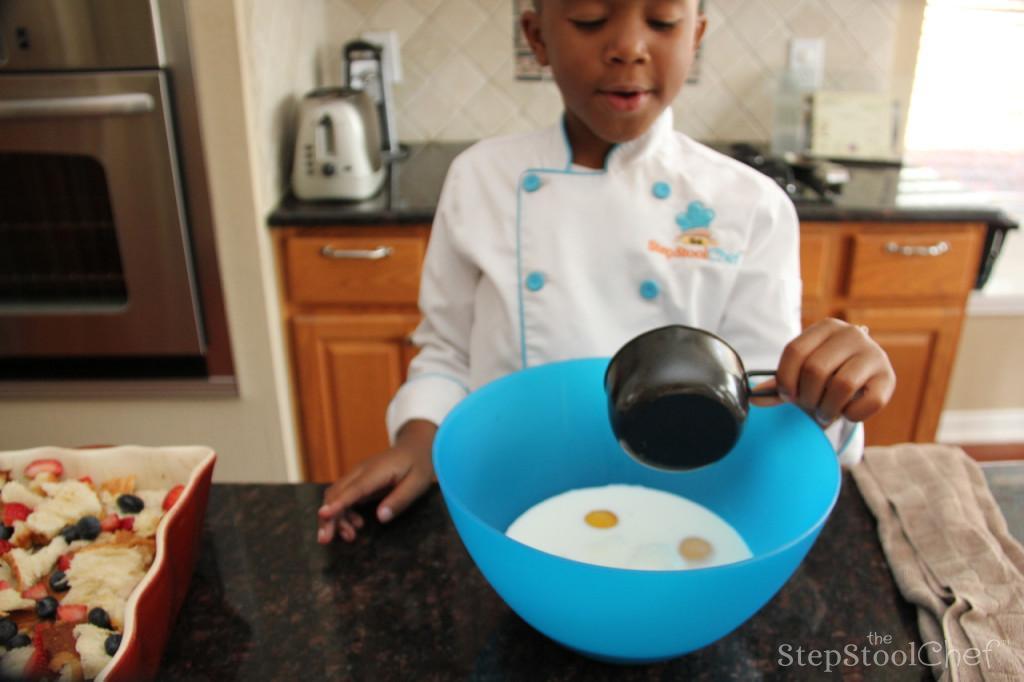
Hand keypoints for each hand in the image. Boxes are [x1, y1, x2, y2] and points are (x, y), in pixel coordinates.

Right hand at [317, 420, 436, 543]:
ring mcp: (357, 475)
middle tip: (326, 540)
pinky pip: (343, 496)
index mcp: (376, 472)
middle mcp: (361, 472)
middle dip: (328, 517)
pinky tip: (356, 525)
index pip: (353, 489)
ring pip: (335, 495)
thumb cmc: (418, 465)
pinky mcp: (358, 481)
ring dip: (335, 517)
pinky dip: (343, 512)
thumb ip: (400, 500)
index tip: (323, 515)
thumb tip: (381, 517)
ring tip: (350, 536)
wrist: (414, 446)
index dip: (337, 504)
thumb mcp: (418, 484)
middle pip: (335, 493)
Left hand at [753, 318, 895, 425]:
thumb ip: (780, 384)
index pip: (794, 351)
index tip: (787, 396)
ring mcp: (874, 354)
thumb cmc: (827, 376)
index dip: (785, 380)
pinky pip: (868, 401)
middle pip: (815, 370)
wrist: (864, 380)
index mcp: (826, 327)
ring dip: (828, 408)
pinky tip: (848, 412)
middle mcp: (852, 334)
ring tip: (825, 412)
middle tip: (808, 407)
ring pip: (842, 385)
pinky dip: (852, 414)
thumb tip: (754, 397)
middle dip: (806, 397)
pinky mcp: (889, 377)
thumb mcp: (802, 375)